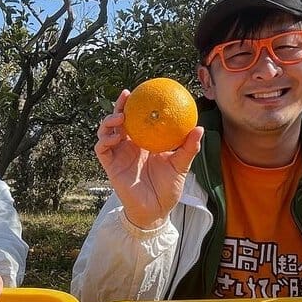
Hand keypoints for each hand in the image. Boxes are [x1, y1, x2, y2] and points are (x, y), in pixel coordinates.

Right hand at [94, 89, 203, 228]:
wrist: (156, 210)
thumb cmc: (168, 188)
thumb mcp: (181, 165)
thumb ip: (188, 148)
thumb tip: (198, 128)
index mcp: (144, 142)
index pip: (138, 119)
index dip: (137, 105)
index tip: (141, 91)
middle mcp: (129, 146)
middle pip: (119, 121)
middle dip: (119, 106)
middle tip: (126, 96)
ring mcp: (118, 155)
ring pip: (106, 132)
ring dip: (109, 122)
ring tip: (120, 118)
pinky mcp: (110, 166)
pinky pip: (102, 150)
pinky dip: (104, 141)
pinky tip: (114, 137)